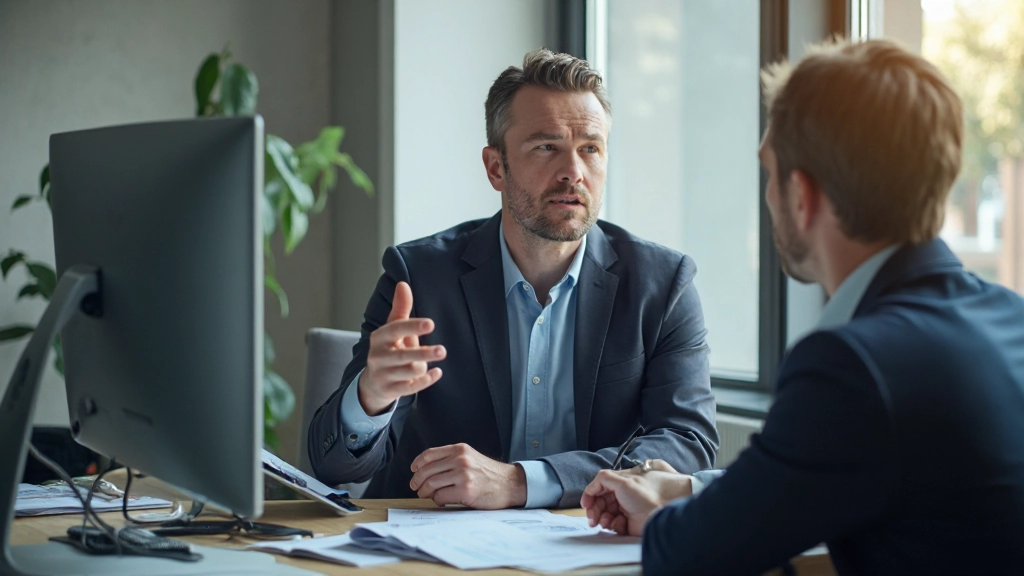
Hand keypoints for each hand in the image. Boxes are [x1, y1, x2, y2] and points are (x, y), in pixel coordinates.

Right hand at [358, 281, 446, 414]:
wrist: (373, 383)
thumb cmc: (388, 349)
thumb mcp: (392, 329)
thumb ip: (400, 308)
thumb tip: (403, 284)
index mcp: (380, 337)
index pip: (395, 329)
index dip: (412, 326)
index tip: (431, 324)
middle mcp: (379, 356)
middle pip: (402, 355)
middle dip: (423, 353)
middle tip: (443, 350)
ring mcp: (384, 375)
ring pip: (408, 372)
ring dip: (422, 367)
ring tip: (432, 361)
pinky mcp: (390, 391)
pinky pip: (411, 388)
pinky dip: (426, 381)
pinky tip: (437, 373)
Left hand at [409, 443, 526, 508]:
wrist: (510, 484)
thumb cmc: (490, 474)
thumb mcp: (471, 458)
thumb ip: (452, 460)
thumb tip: (425, 471)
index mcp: (460, 449)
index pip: (429, 454)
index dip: (417, 464)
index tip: (413, 471)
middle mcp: (460, 460)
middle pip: (426, 470)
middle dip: (417, 481)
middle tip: (416, 488)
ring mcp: (463, 475)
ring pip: (431, 484)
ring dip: (425, 492)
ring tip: (427, 495)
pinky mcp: (466, 491)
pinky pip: (440, 496)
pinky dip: (437, 500)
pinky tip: (441, 501)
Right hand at [581, 460, 690, 535]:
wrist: (661, 514)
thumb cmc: (645, 496)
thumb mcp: (623, 481)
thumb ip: (604, 478)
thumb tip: (591, 488)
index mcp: (620, 484)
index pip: (599, 489)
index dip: (591, 496)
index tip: (585, 504)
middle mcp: (621, 496)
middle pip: (600, 503)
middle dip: (594, 510)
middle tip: (592, 519)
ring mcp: (624, 510)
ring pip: (605, 515)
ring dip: (602, 519)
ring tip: (605, 522)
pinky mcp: (628, 524)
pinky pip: (614, 525)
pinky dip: (613, 525)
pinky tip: (618, 524)